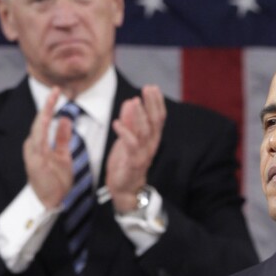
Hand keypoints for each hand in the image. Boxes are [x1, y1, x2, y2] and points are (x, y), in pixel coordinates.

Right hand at [24, 87, 73, 209]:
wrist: (49, 202)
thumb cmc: (55, 179)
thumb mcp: (63, 155)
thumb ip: (63, 137)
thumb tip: (65, 119)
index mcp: (39, 142)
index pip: (45, 119)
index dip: (51, 105)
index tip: (59, 91)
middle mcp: (33, 145)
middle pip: (40, 120)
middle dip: (47, 104)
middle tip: (56, 89)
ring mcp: (33, 153)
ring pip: (38, 128)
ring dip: (45, 112)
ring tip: (52, 98)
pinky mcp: (35, 162)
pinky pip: (39, 143)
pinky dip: (43, 130)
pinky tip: (46, 119)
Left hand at [105, 85, 166, 212]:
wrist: (124, 188)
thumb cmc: (126, 162)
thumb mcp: (127, 138)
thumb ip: (129, 121)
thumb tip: (130, 102)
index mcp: (151, 138)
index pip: (158, 118)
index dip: (157, 102)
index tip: (153, 87)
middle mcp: (151, 145)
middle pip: (155, 122)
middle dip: (152, 104)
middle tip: (149, 88)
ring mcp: (143, 154)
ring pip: (145, 132)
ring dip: (140, 116)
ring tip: (134, 101)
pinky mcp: (133, 162)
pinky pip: (131, 145)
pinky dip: (124, 133)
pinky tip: (116, 123)